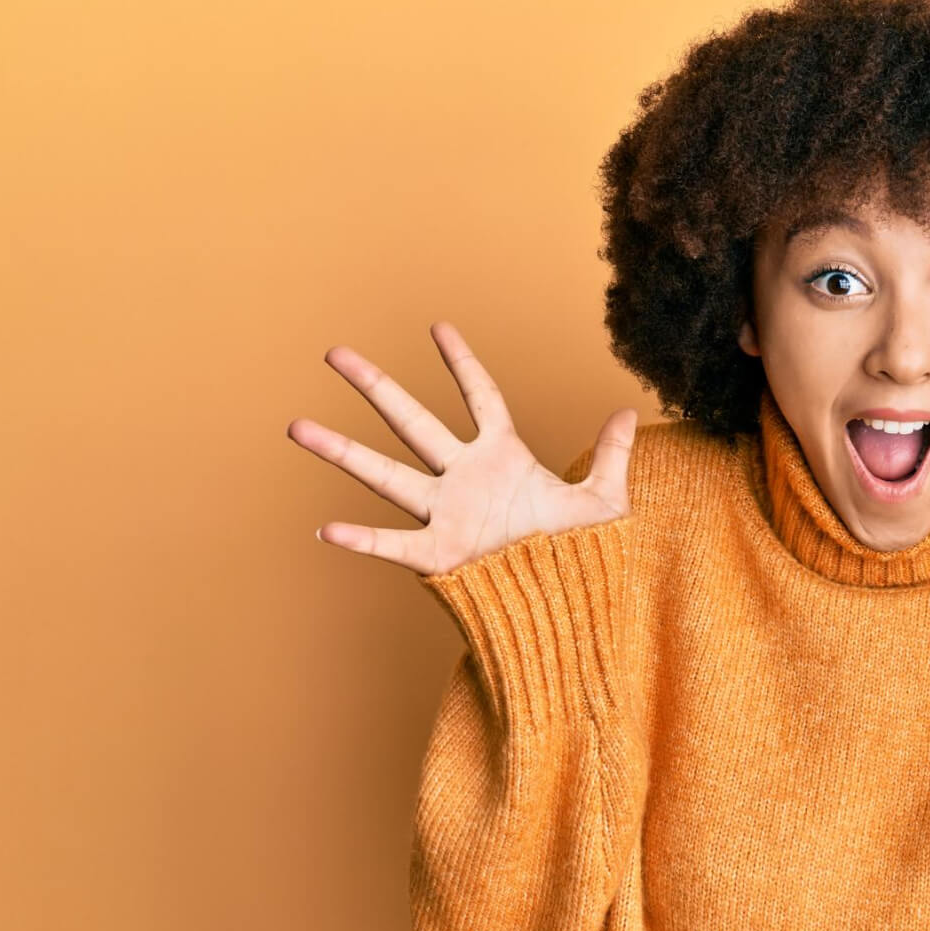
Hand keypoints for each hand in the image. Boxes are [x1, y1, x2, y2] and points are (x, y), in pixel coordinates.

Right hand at [287, 321, 637, 575]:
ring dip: (343, 452)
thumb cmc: (584, 554)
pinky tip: (327, 530)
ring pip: (387, 475)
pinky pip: (395, 545)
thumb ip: (612, 455)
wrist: (571, 604)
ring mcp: (447, 514)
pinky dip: (363, 540)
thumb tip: (631, 411)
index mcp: (503, 458)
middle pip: (413, 422)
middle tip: (335, 353)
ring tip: (298, 426)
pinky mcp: (441, 555)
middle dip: (375, 387)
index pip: (479, 396)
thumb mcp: (605, 500)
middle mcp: (465, 479)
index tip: (438, 327)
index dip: (461, 362)